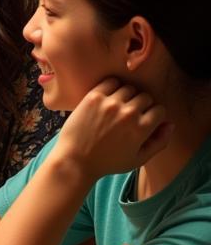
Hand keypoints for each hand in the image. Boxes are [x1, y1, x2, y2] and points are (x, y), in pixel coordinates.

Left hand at [53, 79, 171, 179]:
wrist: (74, 160)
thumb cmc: (107, 162)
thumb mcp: (138, 159)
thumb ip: (159, 143)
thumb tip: (170, 124)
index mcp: (141, 129)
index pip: (159, 110)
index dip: (153, 116)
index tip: (144, 121)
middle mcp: (128, 113)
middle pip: (145, 97)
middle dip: (141, 105)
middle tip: (129, 114)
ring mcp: (110, 104)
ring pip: (129, 88)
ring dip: (126, 96)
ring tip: (118, 107)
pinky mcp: (93, 97)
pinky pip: (111, 82)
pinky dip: (112, 87)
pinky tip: (108, 98)